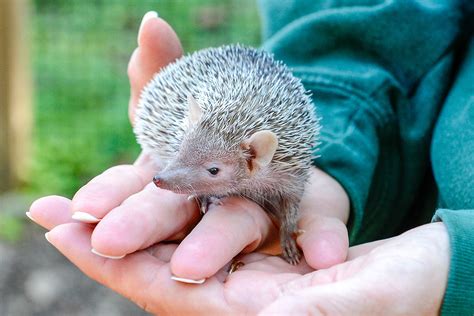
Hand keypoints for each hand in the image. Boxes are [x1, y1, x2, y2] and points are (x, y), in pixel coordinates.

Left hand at [28, 200, 448, 314]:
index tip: (63, 228)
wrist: (425, 273)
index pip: (164, 290)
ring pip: (173, 246)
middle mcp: (238, 296)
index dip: (112, 261)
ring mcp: (246, 273)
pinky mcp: (259, 249)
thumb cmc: (400, 292)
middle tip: (50, 212)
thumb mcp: (353, 302)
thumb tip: (233, 307)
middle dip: (105, 241)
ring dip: (129, 221)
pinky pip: (202, 225)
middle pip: (155, 271)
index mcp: (251, 313)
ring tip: (76, 204)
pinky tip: (144, 189)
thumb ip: (301, 312)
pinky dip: (168, 208)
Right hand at [29, 12, 348, 283]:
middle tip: (107, 243)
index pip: (128, 193)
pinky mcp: (297, 215)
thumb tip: (149, 23)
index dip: (105, 200)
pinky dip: (320, 238)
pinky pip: (313, 229)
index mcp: (166, 181)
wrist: (265, 134)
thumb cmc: (208, 123)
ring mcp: (247, 216)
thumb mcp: (176, 97)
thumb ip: (159, 71)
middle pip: (167, 220)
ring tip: (191, 266)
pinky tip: (324, 254)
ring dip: (213, 248)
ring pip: (231, 232)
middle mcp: (200, 208)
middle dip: (138, 228)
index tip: (73, 212)